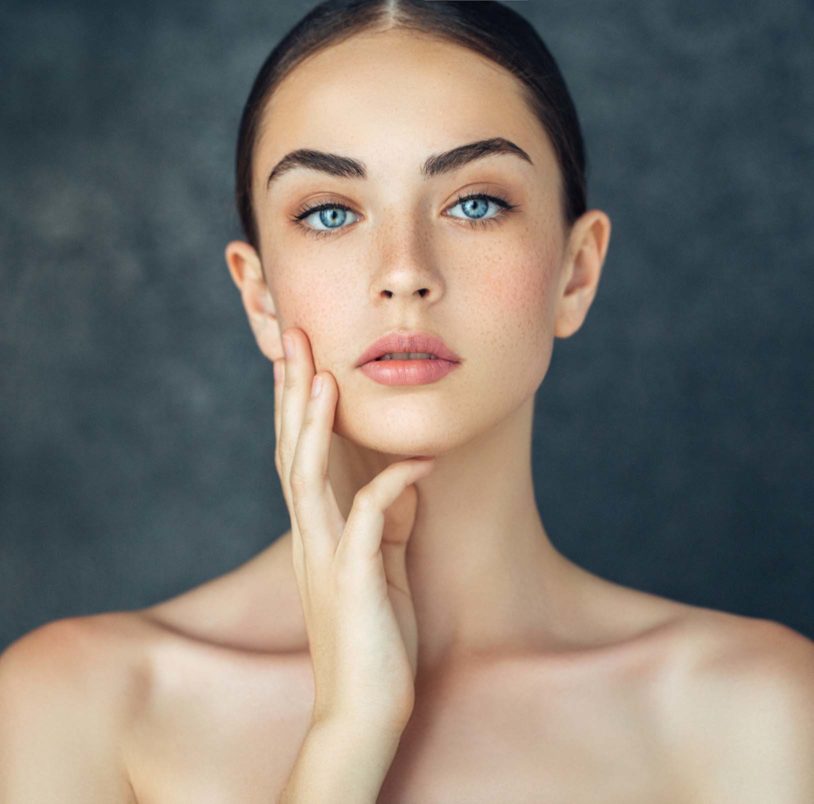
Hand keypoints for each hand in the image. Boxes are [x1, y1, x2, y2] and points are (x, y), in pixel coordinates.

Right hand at [273, 327, 434, 734]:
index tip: (299, 359)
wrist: (365, 708)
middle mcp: (310, 535)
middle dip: (291, 395)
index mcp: (316, 530)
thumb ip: (386, 517)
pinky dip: (392, 484)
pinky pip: (369, 517)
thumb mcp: (382, 563)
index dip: (295, 405)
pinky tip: (419, 460)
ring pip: (307, 476)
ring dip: (312, 425)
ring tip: (321, 376)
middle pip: (290, 450)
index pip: (296, 454)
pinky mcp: (352, 579)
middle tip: (293, 339)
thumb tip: (402, 476)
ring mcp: (326, 557)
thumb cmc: (374, 634)